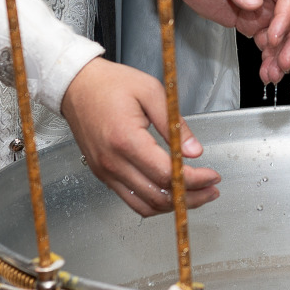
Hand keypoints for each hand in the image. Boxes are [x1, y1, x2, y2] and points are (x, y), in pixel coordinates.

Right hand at [60, 57, 220, 216]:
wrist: (76, 86)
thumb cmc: (111, 84)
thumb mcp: (151, 92)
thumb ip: (174, 124)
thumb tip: (194, 152)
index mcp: (126, 140)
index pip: (167, 174)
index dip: (195, 180)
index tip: (213, 175)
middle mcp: (113, 162)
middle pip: (158, 196)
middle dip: (190, 197)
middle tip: (211, 190)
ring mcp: (105, 172)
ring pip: (145, 205)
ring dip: (173, 205)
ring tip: (196, 195)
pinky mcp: (103, 174)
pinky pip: (131, 199)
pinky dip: (154, 202)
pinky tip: (171, 192)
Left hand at [168, 0, 289, 83]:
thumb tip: (254, 3)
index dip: (287, 18)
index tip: (274, 37)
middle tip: (283, 63)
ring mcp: (261, 6)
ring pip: (283, 33)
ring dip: (281, 55)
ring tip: (272, 75)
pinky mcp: (248, 20)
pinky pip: (266, 40)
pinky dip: (268, 56)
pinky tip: (266, 71)